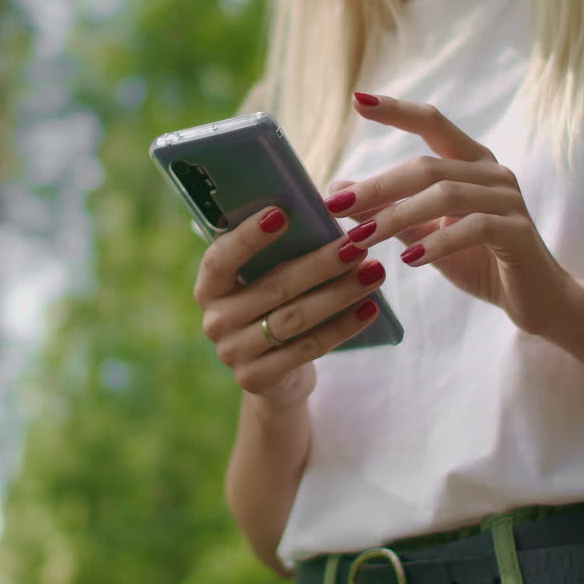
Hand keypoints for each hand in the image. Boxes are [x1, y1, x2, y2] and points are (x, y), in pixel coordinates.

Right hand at [193, 206, 385, 407]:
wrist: (275, 375)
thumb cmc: (275, 308)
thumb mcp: (267, 279)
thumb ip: (281, 248)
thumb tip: (323, 205)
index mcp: (209, 287)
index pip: (220, 259)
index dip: (248, 237)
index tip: (282, 213)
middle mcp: (215, 321)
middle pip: (273, 287)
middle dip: (320, 264)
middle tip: (357, 244)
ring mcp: (233, 353)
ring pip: (294, 318)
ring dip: (339, 293)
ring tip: (374, 272)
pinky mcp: (258, 378)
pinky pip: (307, 348)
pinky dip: (342, 327)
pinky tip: (369, 309)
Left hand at [323, 92, 579, 335]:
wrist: (535, 299)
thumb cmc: (476, 260)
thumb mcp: (424, 233)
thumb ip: (388, 210)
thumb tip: (337, 190)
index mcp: (471, 162)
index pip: (433, 123)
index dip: (397, 110)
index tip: (357, 100)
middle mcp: (492, 172)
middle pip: (427, 167)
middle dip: (377, 186)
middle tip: (335, 204)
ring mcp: (509, 200)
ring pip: (447, 195)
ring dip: (397, 216)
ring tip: (361, 238)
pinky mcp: (519, 232)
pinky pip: (474, 227)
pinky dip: (437, 242)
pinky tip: (408, 259)